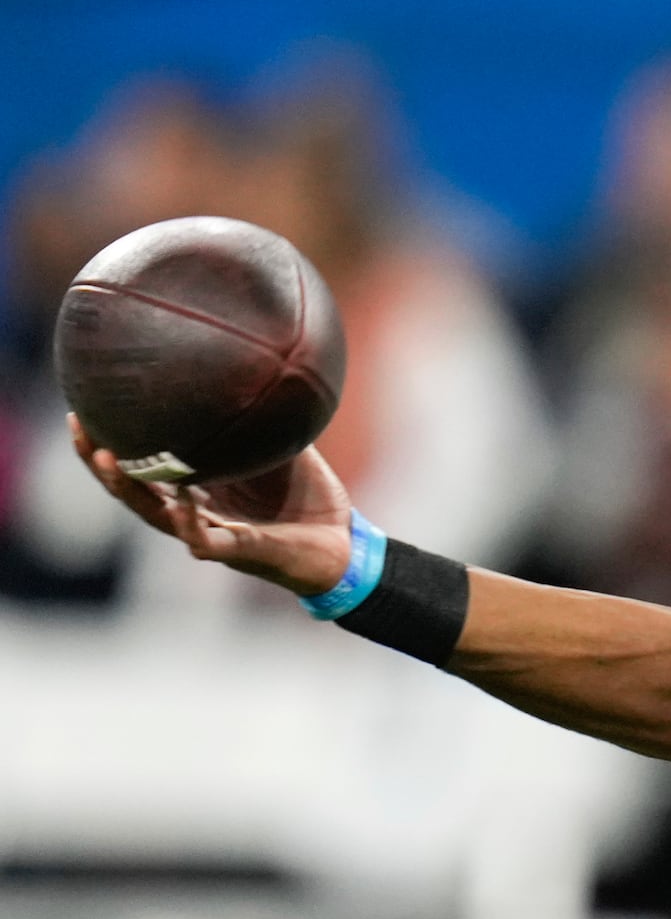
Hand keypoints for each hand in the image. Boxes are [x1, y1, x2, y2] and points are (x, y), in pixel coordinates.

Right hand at [70, 413, 352, 596]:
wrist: (344, 544)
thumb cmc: (309, 498)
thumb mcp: (287, 448)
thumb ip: (269, 419)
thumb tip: (265, 366)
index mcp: (201, 489)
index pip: (145, 464)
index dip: (114, 440)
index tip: (87, 405)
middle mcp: (196, 513)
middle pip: (133, 490)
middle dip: (99, 460)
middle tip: (79, 426)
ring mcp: (213, 534)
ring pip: (157, 516)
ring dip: (130, 490)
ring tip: (104, 459)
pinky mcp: (240, 553)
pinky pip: (206, 541)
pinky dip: (190, 524)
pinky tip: (179, 504)